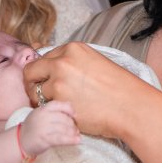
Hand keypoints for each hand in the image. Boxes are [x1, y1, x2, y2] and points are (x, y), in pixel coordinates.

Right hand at [22, 101, 80, 156]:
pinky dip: (71, 140)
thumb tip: (72, 111)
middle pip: (64, 118)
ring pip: (64, 129)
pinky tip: (77, 141)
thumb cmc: (33, 128)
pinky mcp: (45, 139)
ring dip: (73, 133)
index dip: (69, 110)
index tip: (75, 116)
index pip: (59, 105)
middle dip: (72, 125)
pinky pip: (61, 138)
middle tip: (75, 130)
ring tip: (76, 136)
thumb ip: (53, 111)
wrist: (20, 141)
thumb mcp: (40, 114)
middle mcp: (43, 116)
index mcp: (42, 109)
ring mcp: (43, 128)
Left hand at [25, 43, 160, 138]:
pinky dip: (51, 112)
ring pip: (35, 92)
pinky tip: (66, 114)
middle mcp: (62, 61)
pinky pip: (44, 108)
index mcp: (73, 48)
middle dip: (32, 84)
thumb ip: (72, 61)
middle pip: (30, 71)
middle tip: (41, 95)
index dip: (44, 71)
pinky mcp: (59, 102)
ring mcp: (58, 82)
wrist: (131, 107)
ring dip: (42, 101)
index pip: (44, 56)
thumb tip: (48, 60)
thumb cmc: (119, 87)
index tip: (48, 80)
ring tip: (60, 107)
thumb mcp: (95, 62)